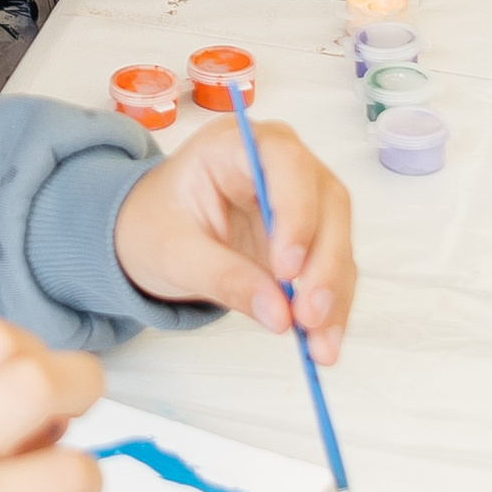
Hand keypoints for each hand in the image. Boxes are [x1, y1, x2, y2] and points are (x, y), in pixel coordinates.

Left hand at [114, 116, 356, 363]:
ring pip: (338, 238)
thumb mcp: (174, 252)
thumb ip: (224, 277)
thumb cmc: (156, 224)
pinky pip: (333, 268)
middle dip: (322, 263)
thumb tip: (280, 315)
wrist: (153, 232)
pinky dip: (332, 307)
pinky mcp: (311, 235)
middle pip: (325, 202)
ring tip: (319, 345)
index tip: (286, 268)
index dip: (296, 212)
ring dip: (334, 294)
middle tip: (307, 316)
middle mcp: (279, 163)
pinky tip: (323, 343)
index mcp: (235, 145)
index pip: (285, 163)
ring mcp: (302, 198)